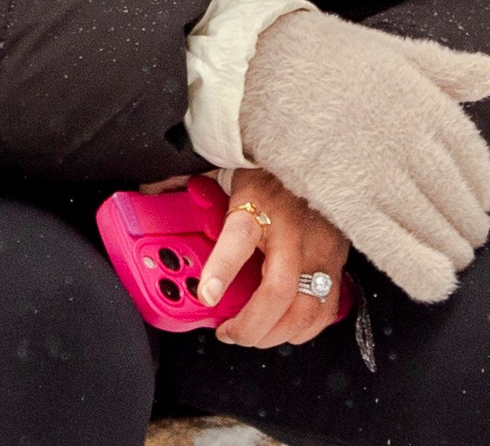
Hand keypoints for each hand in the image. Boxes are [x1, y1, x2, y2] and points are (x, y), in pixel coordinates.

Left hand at [195, 169, 348, 348]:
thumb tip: (152, 192)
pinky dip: (304, 328)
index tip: (205, 295)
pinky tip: (284, 328)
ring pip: (306, 309)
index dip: (221, 271)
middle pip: (278, 291)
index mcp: (261, 202)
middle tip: (228, 332)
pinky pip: (326, 308)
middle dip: (251, 325)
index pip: (240, 236)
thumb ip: (193, 189)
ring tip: (252, 334)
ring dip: (276, 333)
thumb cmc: (268, 169)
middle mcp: (294, 229)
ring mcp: (321, 247)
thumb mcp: (228, 172)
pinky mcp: (337, 259)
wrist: (315, 155)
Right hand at [238, 9, 489, 302]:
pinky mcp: (342, 199)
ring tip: (453, 259)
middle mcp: (408, 139)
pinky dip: (420, 269)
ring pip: (431, 226)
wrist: (262, 64)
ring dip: (451, 250)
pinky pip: (391, 246)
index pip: (473, 157)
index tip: (483, 201)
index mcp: (424, 102)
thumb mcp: (397, 50)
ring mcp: (376, 171)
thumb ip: (449, 69)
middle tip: (470, 239)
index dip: (484, 186)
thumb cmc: (328, 56)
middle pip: (456, 198)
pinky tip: (438, 283)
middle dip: (469, 226)